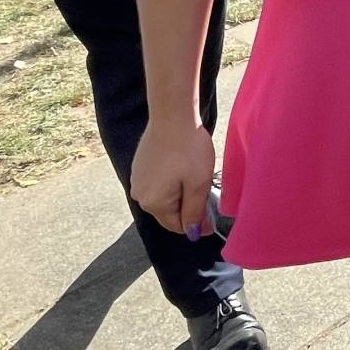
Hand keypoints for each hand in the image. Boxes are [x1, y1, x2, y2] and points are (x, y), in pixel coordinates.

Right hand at [129, 117, 215, 235]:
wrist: (172, 116)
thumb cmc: (188, 149)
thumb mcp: (198, 184)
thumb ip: (195, 212)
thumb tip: (193, 233)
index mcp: (153, 204)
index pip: (177, 227)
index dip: (197, 223)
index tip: (212, 212)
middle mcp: (139, 195)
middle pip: (169, 213)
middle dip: (188, 206)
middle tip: (204, 186)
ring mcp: (137, 180)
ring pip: (164, 197)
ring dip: (180, 192)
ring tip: (193, 173)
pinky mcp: (139, 167)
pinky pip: (158, 183)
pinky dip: (171, 180)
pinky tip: (181, 165)